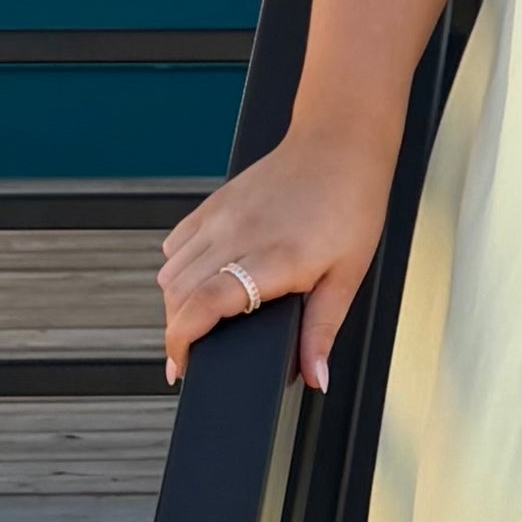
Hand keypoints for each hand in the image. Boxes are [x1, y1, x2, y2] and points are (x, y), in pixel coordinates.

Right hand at [157, 129, 397, 392]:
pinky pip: (177, 244)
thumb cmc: (350, 204)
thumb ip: (322, 330)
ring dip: (176, 303)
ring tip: (197, 323)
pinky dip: (178, 270)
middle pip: (178, 294)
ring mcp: (220, 217)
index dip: (182, 341)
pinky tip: (199, 282)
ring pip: (171, 271)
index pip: (204, 304)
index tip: (181, 366)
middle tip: (191, 356)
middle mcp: (237, 236)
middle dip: (177, 332)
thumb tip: (316, 376)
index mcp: (273, 258)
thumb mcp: (347, 276)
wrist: (339, 144)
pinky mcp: (214, 204)